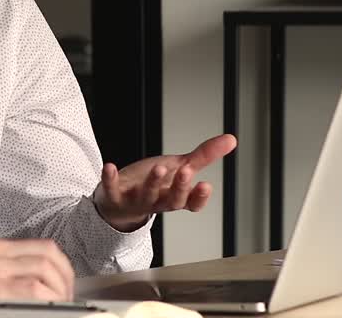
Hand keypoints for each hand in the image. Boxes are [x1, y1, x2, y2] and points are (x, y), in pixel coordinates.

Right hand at [0, 234, 74, 302]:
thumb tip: (20, 266)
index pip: (42, 246)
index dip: (61, 265)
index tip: (63, 281)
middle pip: (49, 256)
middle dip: (65, 278)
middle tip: (67, 295)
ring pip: (44, 273)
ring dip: (59, 290)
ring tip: (59, 304)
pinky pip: (30, 290)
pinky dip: (44, 299)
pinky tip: (45, 308)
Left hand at [93, 133, 236, 230]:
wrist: (120, 199)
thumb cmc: (153, 182)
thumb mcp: (180, 167)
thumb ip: (204, 156)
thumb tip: (231, 139)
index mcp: (175, 196)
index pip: (192, 203)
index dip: (199, 197)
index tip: (206, 185)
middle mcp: (158, 201)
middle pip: (172, 200)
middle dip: (179, 187)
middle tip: (185, 172)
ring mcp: (136, 200)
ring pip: (147, 196)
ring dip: (153, 182)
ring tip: (158, 168)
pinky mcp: (114, 196)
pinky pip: (112, 189)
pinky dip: (110, 179)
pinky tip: (110, 167)